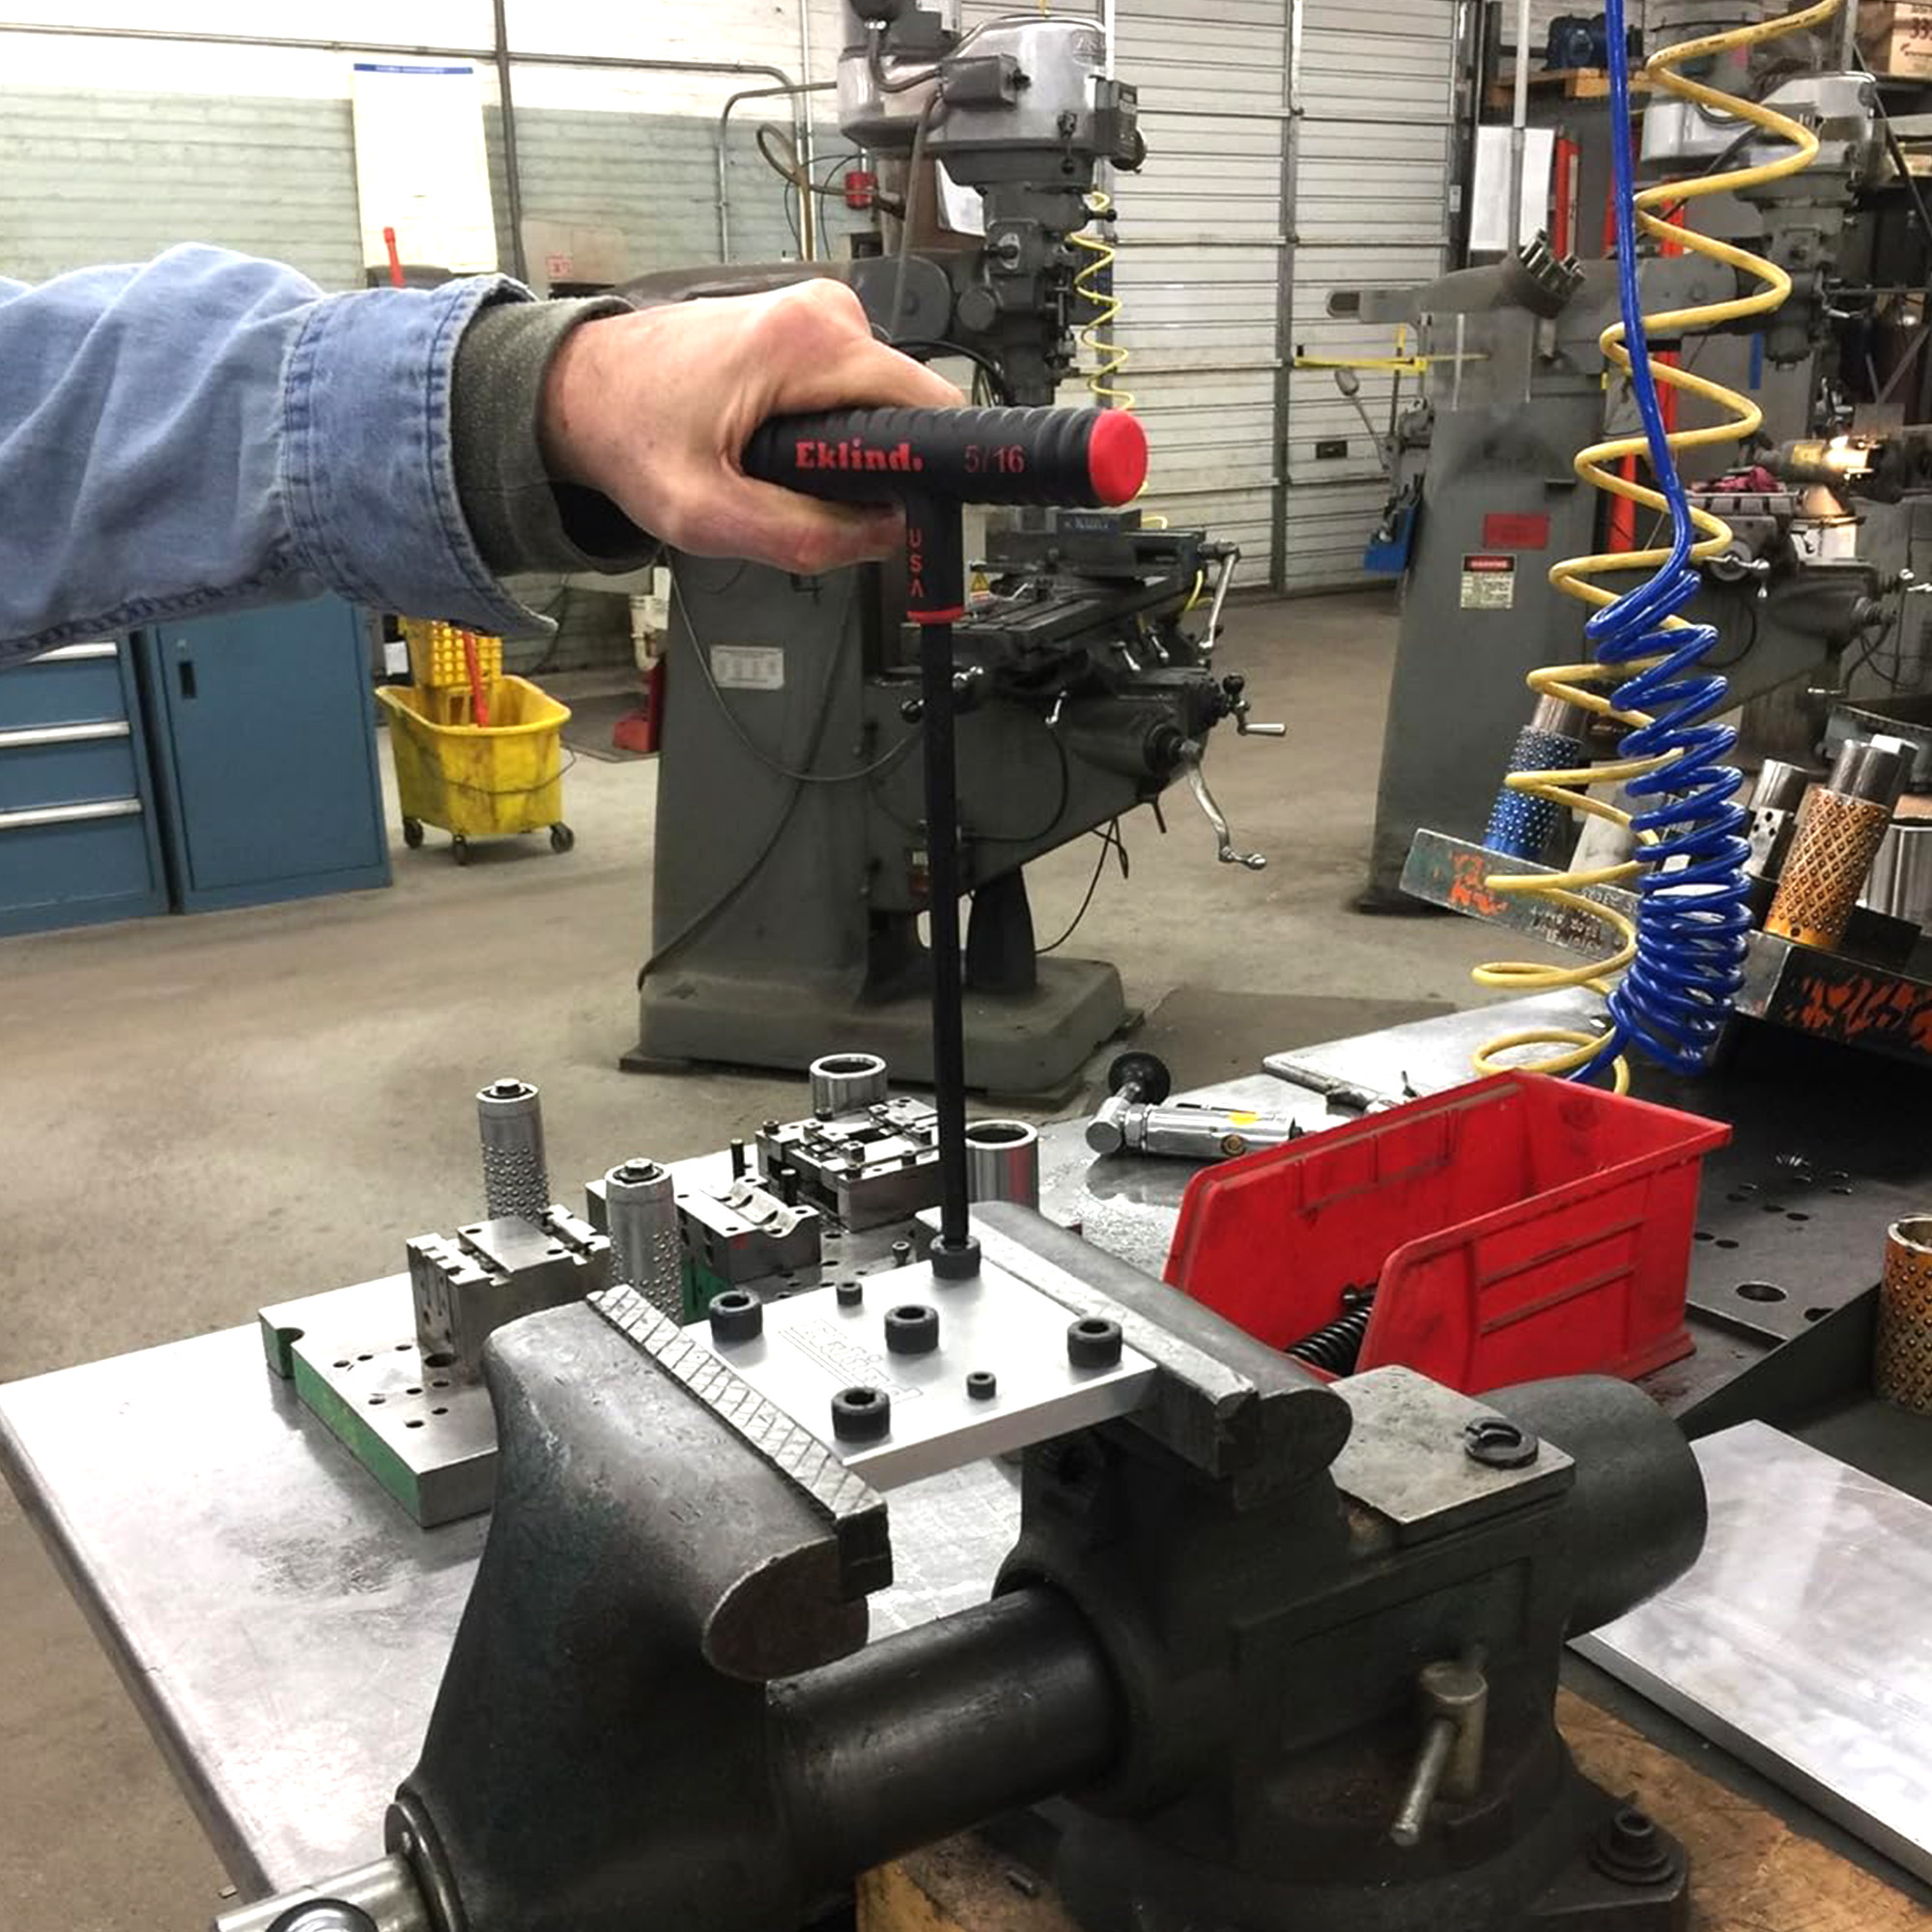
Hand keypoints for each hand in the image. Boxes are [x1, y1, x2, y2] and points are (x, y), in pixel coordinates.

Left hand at [539, 281, 962, 574]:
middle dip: (876, 469)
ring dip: (846, 454)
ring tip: (779, 470)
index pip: (931, 407)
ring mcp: (818, 314)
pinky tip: (776, 447)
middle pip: (908, 410)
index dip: (929, 470)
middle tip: (811, 500)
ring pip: (880, 407)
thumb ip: (805, 539)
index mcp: (811, 340)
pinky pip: (853, 394)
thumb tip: (883, 537)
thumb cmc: (628, 433)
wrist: (579, 389)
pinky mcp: (808, 327)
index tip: (898, 511)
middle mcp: (825, 311)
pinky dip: (827, 432)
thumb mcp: (707, 516)